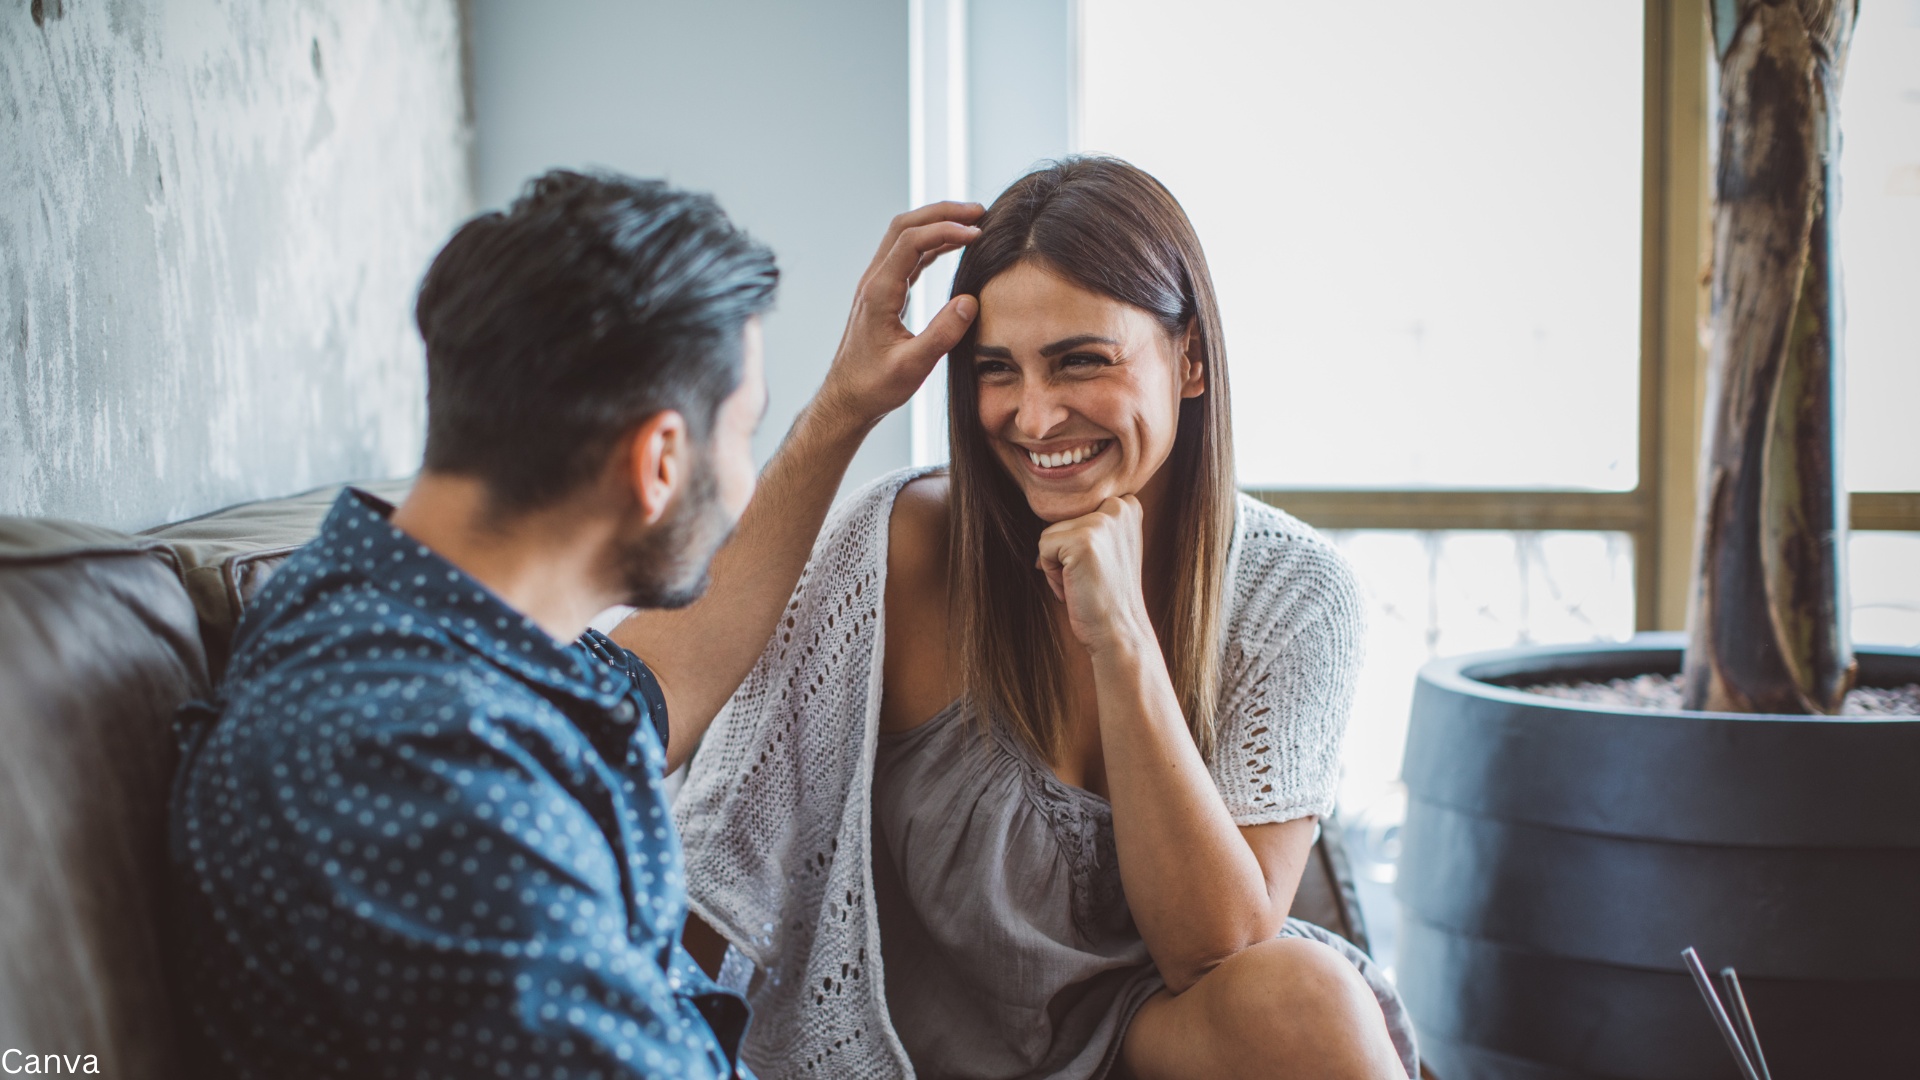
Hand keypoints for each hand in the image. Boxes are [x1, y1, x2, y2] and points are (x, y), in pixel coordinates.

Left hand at [814, 202, 984, 432]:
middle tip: (980, 212)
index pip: (911, 241)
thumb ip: (942, 334)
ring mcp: (877, 285)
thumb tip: (969, 301)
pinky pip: (909, 257)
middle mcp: (874, 281)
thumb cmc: (875, 386)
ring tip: (973, 222)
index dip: (946, 230)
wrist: (848, 399)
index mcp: (878, 292)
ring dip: (938, 224)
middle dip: (942, 212)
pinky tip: (955, 246)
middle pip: (905, 226)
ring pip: (905, 237)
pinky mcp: (885, 294)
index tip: (977, 233)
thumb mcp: (912, 367)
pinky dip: (933, 244)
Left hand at [1036, 496, 1155, 654]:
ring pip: (1050, 535)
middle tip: (1091, 577)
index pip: (1075, 510)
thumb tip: (1044, 509)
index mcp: (1128, 505)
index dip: (1077, 542)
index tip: (1100, 565)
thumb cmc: (1107, 593)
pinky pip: (1043, 548)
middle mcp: (1119, 506)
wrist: (1119, 630)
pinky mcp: (1082, 540)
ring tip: (1084, 582)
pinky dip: (1051, 574)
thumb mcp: (1109, 545)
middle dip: (1065, 552)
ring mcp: (1101, 522)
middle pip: (1061, 520)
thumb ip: (1090, 522)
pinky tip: (1076, 587)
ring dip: (1057, 564)